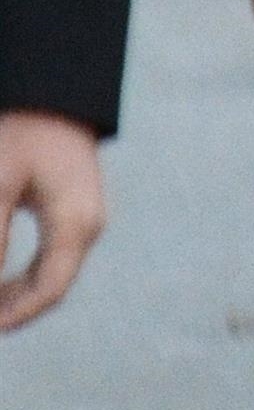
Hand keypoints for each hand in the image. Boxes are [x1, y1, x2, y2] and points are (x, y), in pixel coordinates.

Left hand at [0, 113, 105, 333]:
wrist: (55, 92)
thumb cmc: (22, 131)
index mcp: (75, 224)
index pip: (48, 290)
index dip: (15, 316)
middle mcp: (87, 227)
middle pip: (52, 287)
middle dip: (14, 309)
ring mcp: (86, 220)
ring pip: (52, 274)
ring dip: (19, 294)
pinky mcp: (76, 212)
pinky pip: (53, 257)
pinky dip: (26, 274)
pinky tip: (1, 278)